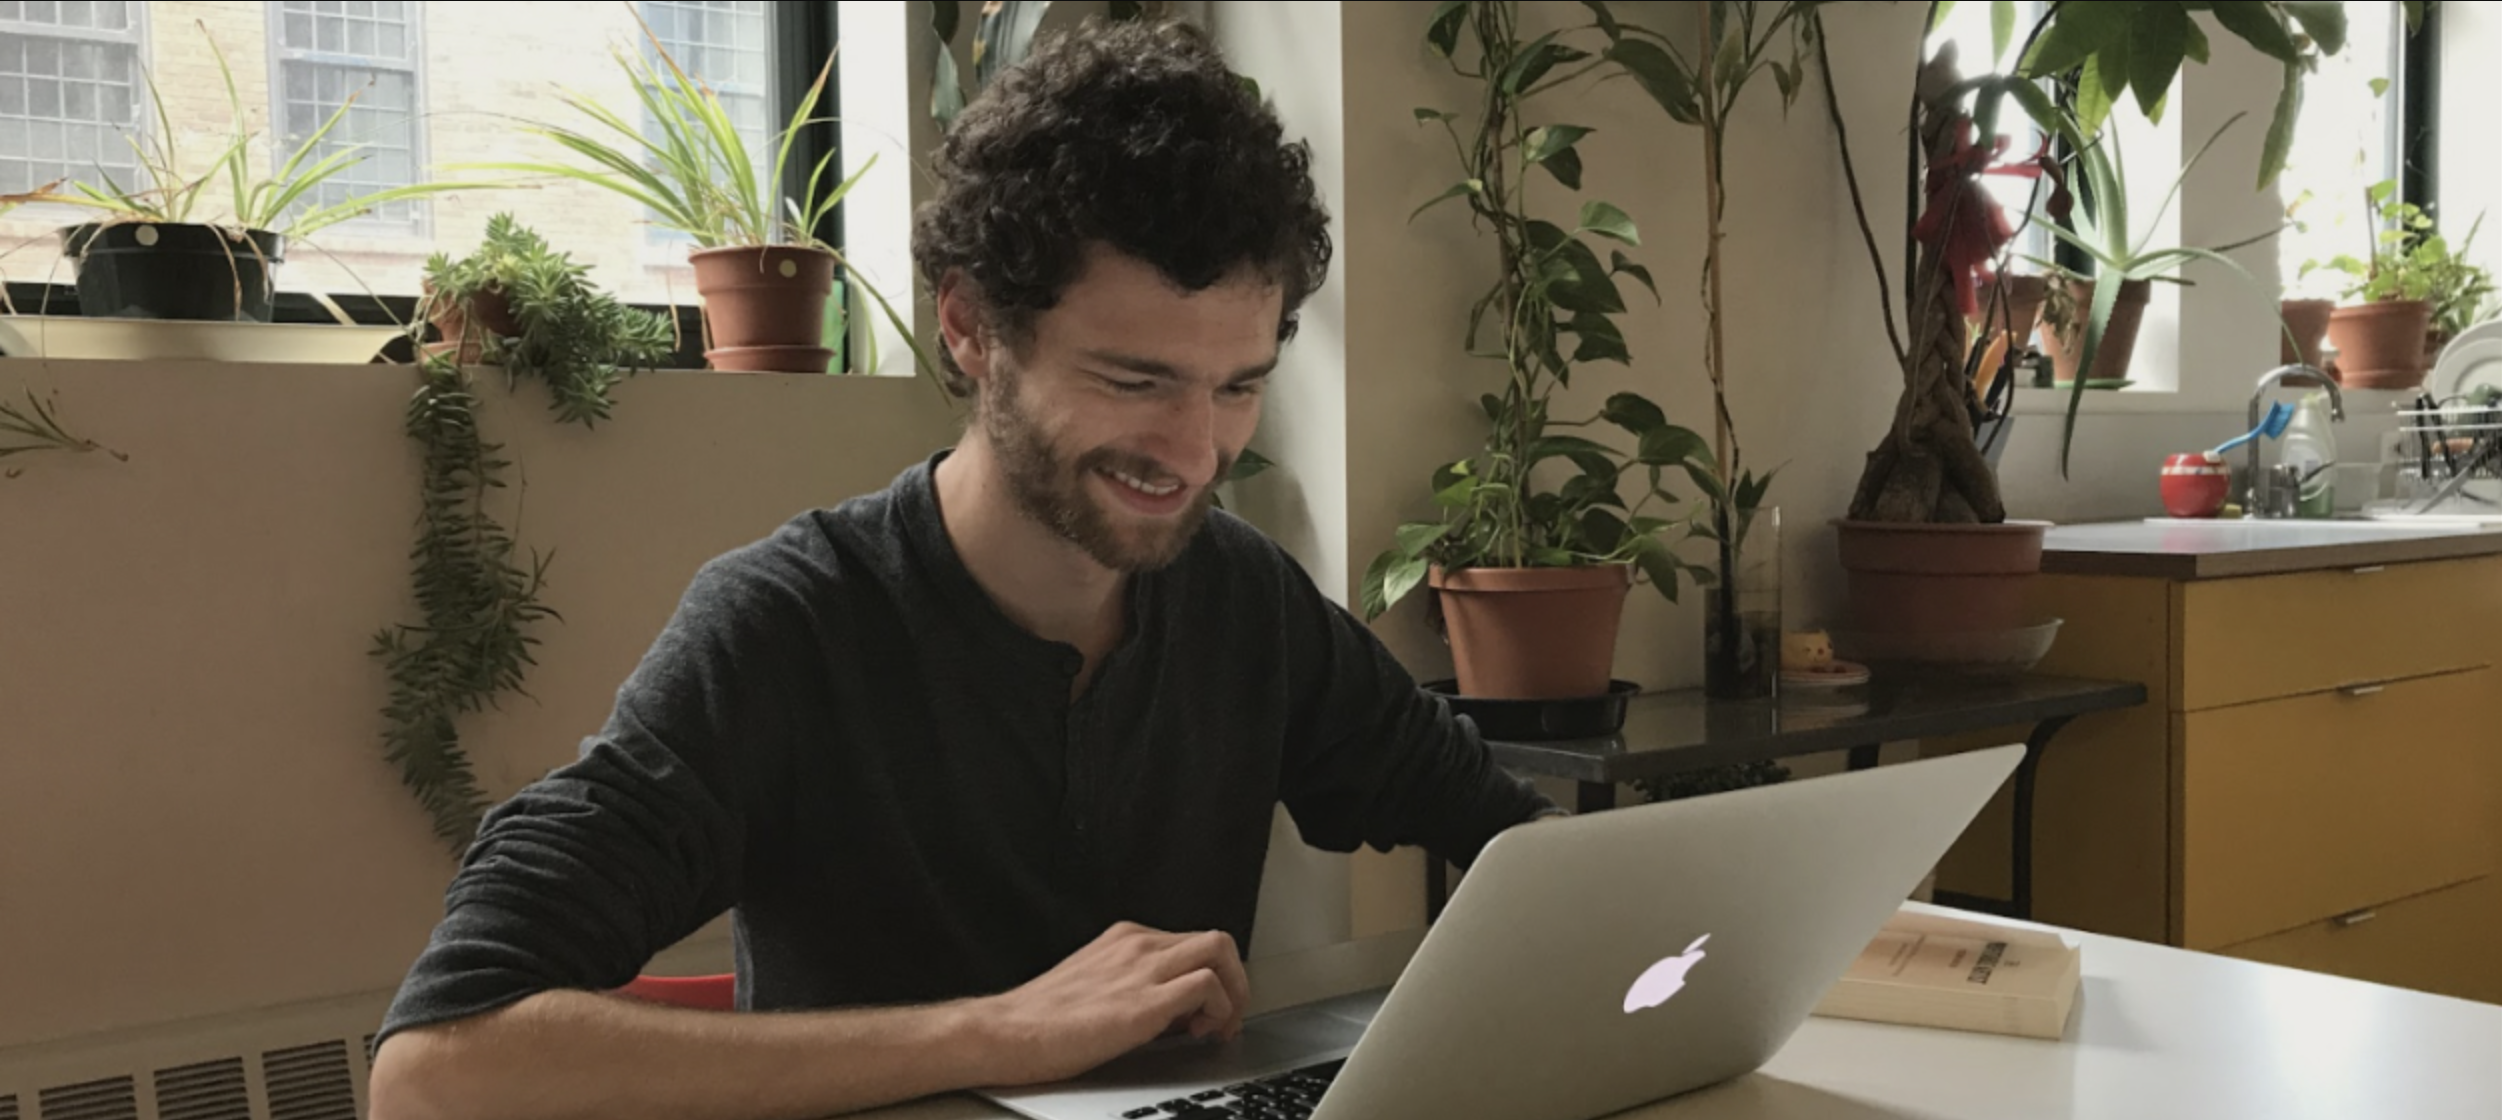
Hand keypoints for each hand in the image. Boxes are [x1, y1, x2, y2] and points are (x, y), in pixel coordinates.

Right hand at [970, 922, 1251, 1086]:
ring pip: (1219, 951)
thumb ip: (1135, 986)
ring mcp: (1141, 969)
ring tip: (1219, 1026)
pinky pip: (1206, 986)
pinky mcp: (1143, 1003)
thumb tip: (1176, 1010)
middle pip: (1216, 940)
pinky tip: (1199, 1033)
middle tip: (1226, 1017)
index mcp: (1125, 939)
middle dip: (1234, 980)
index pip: (1192, 942)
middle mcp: (1137, 945)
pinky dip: (1218, 1009)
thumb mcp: (1095, 985)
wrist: (1006, 1033)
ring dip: (1233, 991)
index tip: (1207, 1009)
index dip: (1213, 976)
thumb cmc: (1041, 1021)